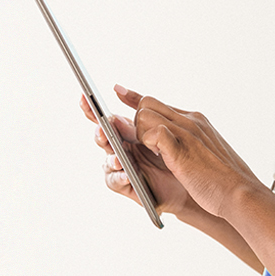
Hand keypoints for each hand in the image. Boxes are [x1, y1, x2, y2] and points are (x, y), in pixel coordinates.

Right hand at [80, 94, 193, 215]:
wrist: (191, 182)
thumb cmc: (177, 154)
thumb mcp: (163, 128)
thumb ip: (145, 112)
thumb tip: (117, 89)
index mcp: (128, 132)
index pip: (106, 119)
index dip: (92, 109)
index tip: (83, 96)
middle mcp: (122, 148)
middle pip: (103, 138)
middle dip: (101, 133)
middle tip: (102, 130)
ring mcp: (123, 167)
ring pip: (108, 160)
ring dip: (111, 158)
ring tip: (118, 158)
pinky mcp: (127, 185)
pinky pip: (115, 181)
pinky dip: (119, 177)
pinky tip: (126, 175)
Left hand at [117, 85, 264, 218]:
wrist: (240, 193)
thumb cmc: (224, 180)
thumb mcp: (205, 152)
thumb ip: (187, 142)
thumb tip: (170, 143)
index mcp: (195, 121)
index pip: (159, 103)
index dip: (135, 97)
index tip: (119, 91)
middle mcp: (190, 121)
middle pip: (147, 103)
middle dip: (134, 121)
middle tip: (139, 142)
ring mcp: (186, 132)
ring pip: (145, 114)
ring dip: (140, 134)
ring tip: (155, 153)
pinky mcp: (180, 147)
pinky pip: (153, 131)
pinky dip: (148, 141)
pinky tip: (158, 154)